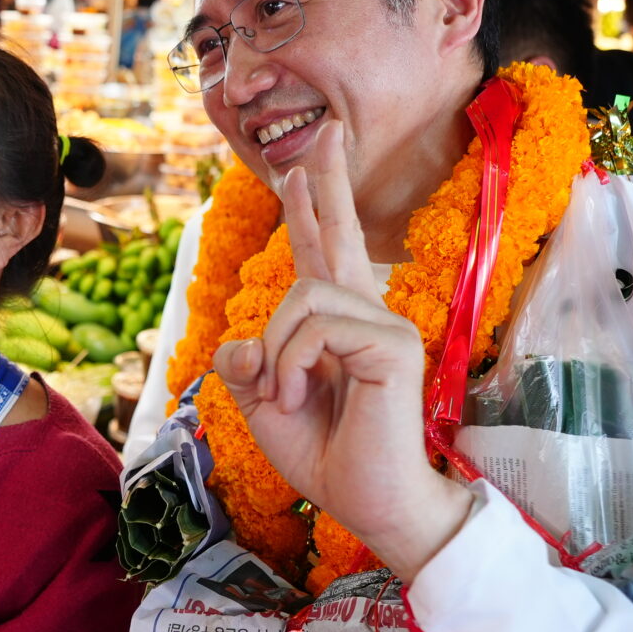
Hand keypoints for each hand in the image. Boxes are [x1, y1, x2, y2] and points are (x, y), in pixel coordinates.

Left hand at [214, 121, 471, 579]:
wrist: (370, 503)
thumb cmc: (328, 459)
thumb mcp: (265, 407)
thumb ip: (246, 368)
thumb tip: (237, 343)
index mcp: (336, 327)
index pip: (320, 255)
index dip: (309, 210)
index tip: (299, 165)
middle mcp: (365, 315)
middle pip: (340, 235)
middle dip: (326, 181)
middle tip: (327, 128)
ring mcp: (385, 325)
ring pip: (304, 297)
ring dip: (278, 353)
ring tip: (291, 396)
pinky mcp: (394, 344)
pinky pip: (318, 326)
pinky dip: (294, 364)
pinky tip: (306, 393)